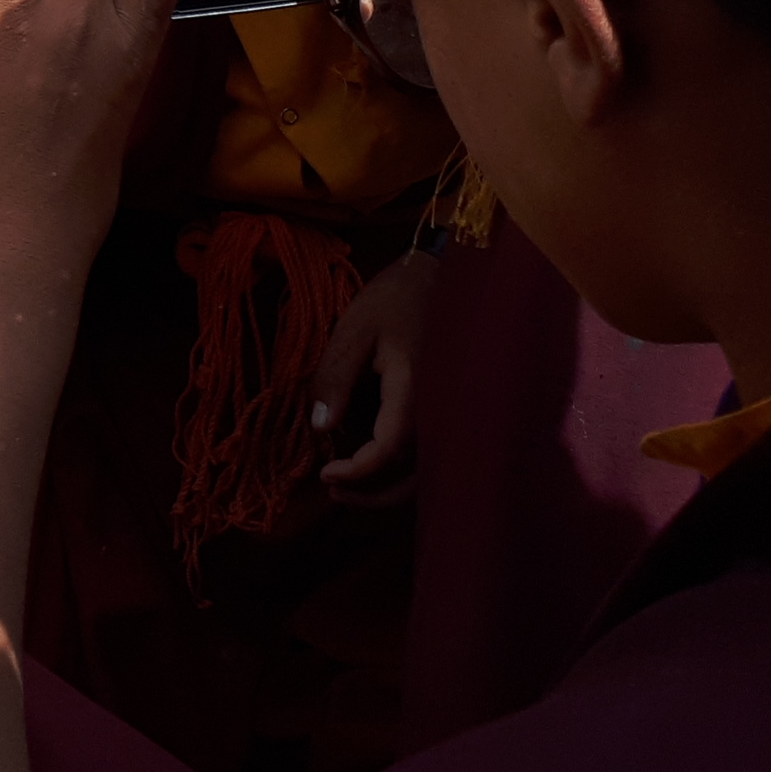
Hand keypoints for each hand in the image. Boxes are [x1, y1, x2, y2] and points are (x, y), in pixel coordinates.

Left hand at [313, 246, 437, 504]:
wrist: (436, 278)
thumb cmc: (392, 299)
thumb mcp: (353, 330)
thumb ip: (335, 378)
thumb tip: (322, 430)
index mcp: (416, 391)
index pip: (389, 450)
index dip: (358, 471)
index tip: (325, 474)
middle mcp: (441, 412)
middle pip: (413, 477)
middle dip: (372, 493)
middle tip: (332, 490)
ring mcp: (448, 415)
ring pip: (424, 473)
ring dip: (387, 488)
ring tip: (345, 484)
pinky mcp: (445, 413)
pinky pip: (427, 455)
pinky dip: (399, 470)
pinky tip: (368, 461)